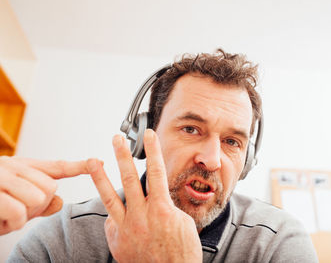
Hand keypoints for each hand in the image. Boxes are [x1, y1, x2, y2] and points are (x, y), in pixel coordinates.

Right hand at [0, 157, 89, 234]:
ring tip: (5, 214)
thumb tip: (60, 202)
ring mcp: (1, 177)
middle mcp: (12, 166)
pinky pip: (19, 212)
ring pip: (37, 199)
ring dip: (23, 216)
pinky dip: (13, 222)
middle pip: (51, 188)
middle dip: (38, 206)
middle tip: (15, 210)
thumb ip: (39, 202)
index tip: (99, 162)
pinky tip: (1, 219)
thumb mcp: (15, 202)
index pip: (57, 166)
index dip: (79, 166)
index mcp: (21, 166)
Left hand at [88, 129, 201, 262]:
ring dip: (100, 177)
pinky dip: (114, 211)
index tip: (149, 135)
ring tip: (92, 160)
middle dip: (122, 155)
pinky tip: (116, 207)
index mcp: (161, 209)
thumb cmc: (182, 254)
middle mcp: (141, 216)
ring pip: (110, 197)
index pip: (156, 171)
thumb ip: (165, 206)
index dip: (153, 150)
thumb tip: (155, 199)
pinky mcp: (116, 240)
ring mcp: (126, 228)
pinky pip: (112, 220)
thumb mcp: (182, 223)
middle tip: (117, 139)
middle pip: (129, 178)